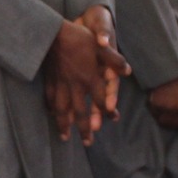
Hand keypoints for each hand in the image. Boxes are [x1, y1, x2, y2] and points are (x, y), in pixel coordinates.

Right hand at [44, 17, 129, 145]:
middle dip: (85, 129)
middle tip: (87, 143)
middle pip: (81, 113)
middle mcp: (76, 86)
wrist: (52, 34)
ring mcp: (61, 85)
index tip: (112, 118)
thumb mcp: (100, 47)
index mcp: (90, 79)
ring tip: (65, 137)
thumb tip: (128, 71)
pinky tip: (52, 115)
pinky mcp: (50, 81)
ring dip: (64, 125)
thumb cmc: (78, 38)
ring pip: (63, 111)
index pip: (101, 101)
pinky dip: (51, 109)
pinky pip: (51, 100)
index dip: (108, 111)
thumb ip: (114, 60)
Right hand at [147, 74, 177, 130]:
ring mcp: (168, 108)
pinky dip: (152, 107)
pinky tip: (155, 98)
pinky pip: (153, 111)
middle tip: (165, 110)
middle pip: (171, 124)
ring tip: (160, 103)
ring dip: (159, 114)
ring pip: (160, 119)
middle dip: (167, 119)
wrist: (169, 67)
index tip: (175, 118)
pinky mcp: (156, 104)